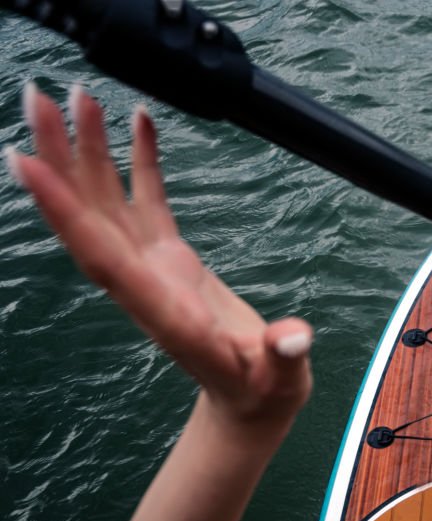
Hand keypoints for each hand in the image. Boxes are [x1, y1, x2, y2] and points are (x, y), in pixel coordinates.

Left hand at [5, 83, 311, 424]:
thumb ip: (285, 357)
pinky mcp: (170, 260)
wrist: (249, 402)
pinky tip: (137, 122)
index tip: (27, 163)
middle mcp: (146, 285)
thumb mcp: (281, 379)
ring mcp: (154, 269)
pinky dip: (137, 163)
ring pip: (108, 205)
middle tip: (39, 99)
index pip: (105, 257)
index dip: (66, 212)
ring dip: (87, 152)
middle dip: (61, 160)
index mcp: (166, 311)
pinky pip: (145, 204)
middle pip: (91, 218)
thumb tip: (293, 338)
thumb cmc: (264, 391)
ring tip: (77, 96)